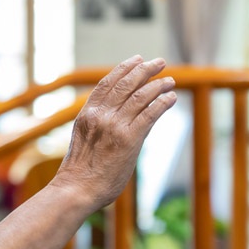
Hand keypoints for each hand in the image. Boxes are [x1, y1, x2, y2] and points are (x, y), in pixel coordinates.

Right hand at [55, 55, 176, 209]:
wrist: (76, 189)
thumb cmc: (79, 171)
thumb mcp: (83, 139)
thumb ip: (98, 125)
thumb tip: (118, 119)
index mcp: (87, 114)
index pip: (107, 83)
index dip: (123, 68)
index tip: (136, 59)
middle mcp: (100, 115)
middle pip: (126, 84)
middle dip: (145, 70)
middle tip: (159, 62)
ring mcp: (115, 126)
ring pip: (141, 96)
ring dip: (158, 85)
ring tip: (170, 80)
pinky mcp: (130, 139)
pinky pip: (150, 114)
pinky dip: (162, 102)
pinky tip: (171, 97)